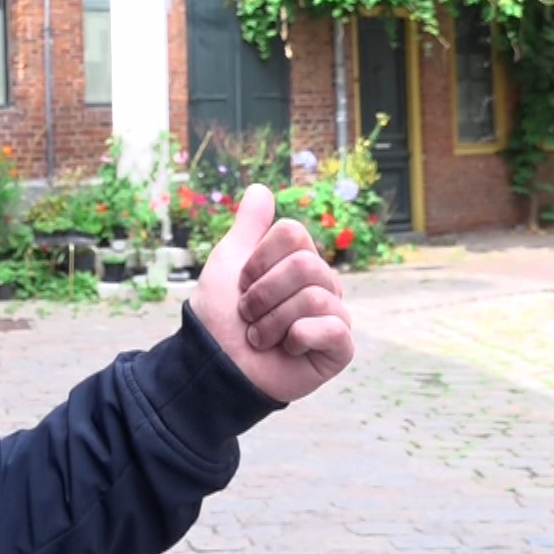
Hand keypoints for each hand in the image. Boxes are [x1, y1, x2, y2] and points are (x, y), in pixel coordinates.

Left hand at [191, 183, 353, 402]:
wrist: (214, 365)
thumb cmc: (219, 316)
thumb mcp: (228, 262)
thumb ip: (248, 226)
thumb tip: (261, 188)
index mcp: (298, 261)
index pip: (293, 234)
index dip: (259, 259)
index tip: (242, 283)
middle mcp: (321, 285)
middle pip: (306, 265)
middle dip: (263, 293)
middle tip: (248, 314)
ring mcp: (333, 316)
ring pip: (315, 296)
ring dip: (272, 320)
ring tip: (259, 337)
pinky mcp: (339, 348)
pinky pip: (333, 327)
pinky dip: (298, 337)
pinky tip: (287, 349)